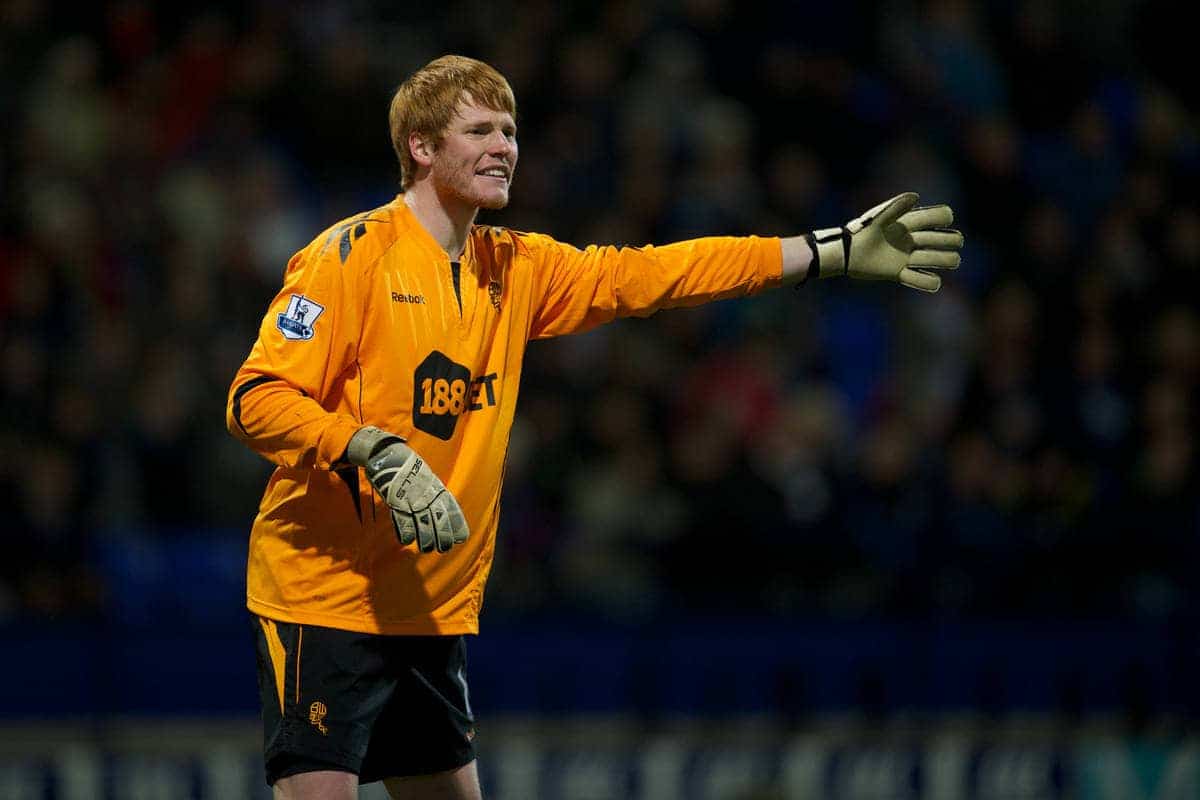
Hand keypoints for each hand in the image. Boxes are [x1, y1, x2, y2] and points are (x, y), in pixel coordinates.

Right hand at [346, 426, 468, 552]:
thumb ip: (434, 491)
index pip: (451, 509)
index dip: (457, 524)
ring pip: (422, 523)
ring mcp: (411, 497)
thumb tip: (443, 506)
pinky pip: (402, 520)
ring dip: (426, 539)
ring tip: (427, 549)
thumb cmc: (408, 466)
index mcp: (436, 487)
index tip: (462, 538)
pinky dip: (405, 532)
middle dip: (443, 536)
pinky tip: (407, 541)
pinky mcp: (395, 500)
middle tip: (444, 548)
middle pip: (439, 519)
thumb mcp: (427, 476)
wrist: (389, 452)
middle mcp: (426, 494)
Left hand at [808, 192, 962, 291]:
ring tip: (953, 260)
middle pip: (940, 239)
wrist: (844, 253)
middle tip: (955, 243)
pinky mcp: (897, 273)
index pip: (936, 216)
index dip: (944, 216)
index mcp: (907, 222)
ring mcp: (905, 257)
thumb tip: (917, 197)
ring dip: (946, 259)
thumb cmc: (860, 231)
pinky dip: (928, 282)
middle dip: (950, 240)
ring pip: (934, 258)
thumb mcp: (877, 218)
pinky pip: (919, 280)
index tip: (946, 219)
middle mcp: (910, 239)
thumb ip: (896, 208)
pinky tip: (934, 281)